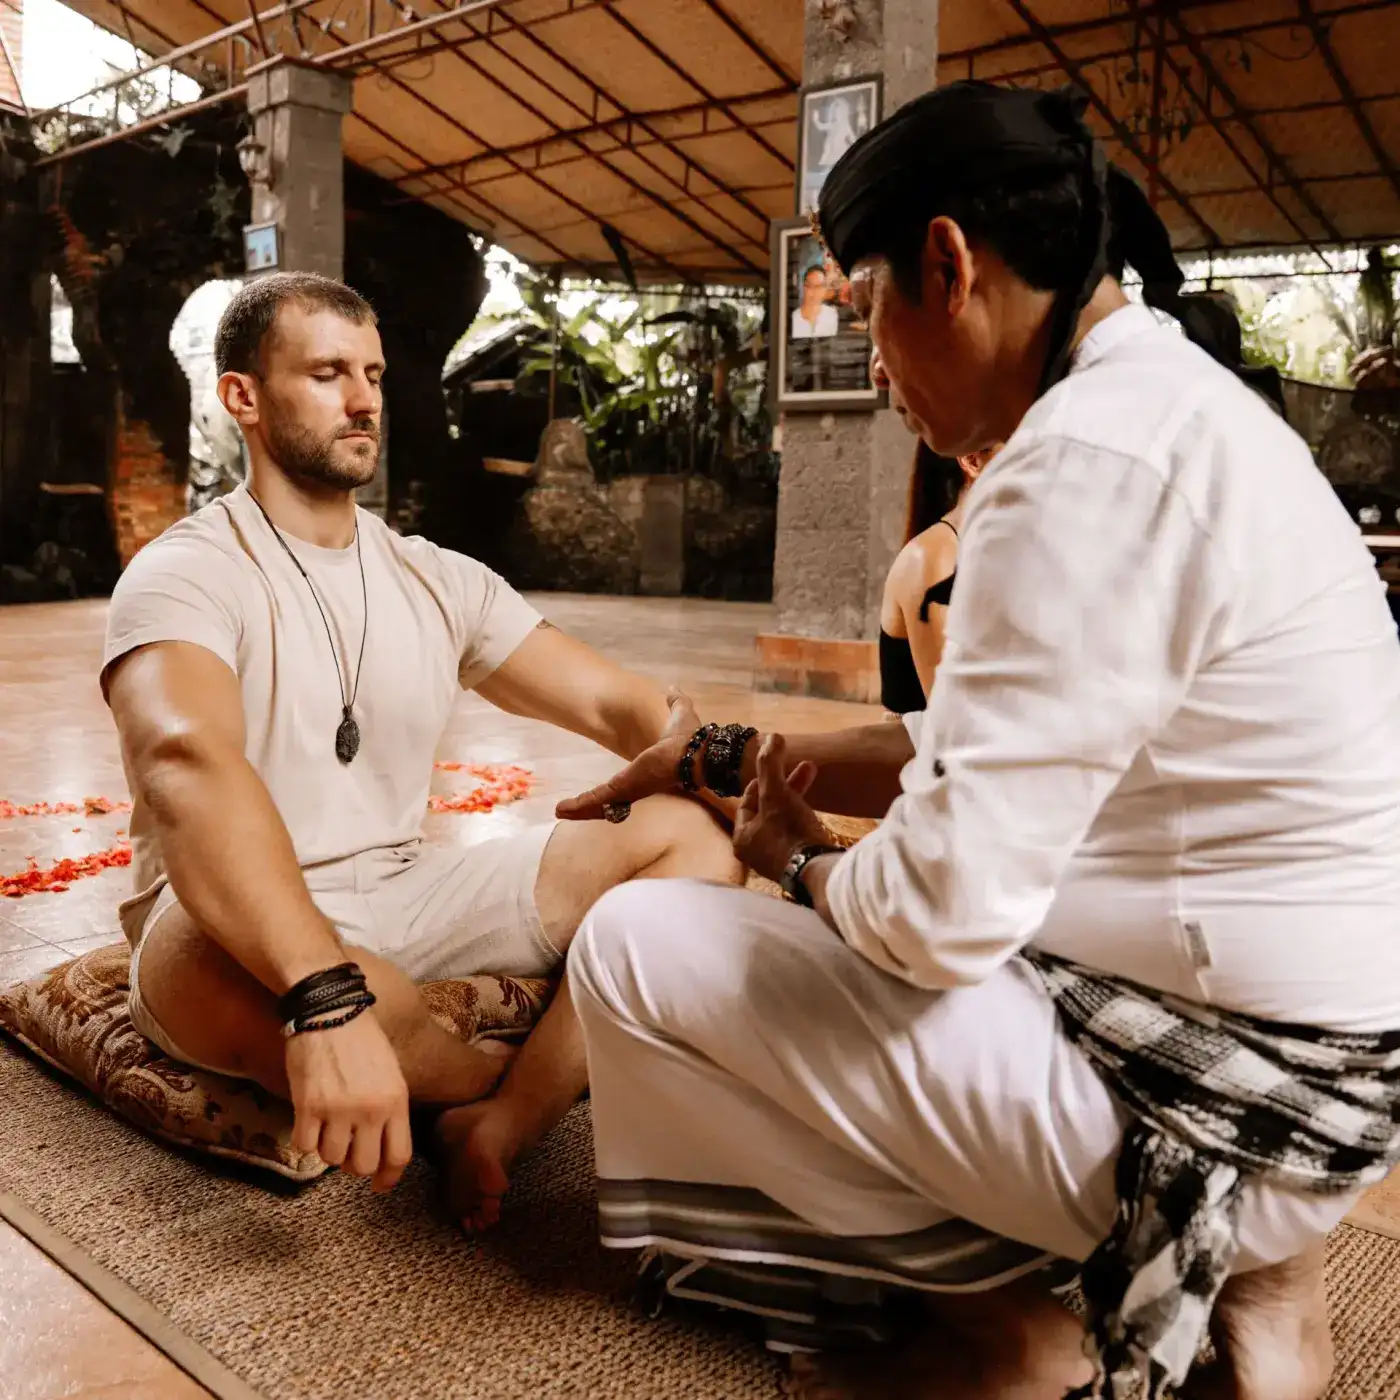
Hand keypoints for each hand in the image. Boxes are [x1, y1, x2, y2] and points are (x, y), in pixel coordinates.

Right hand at [285, 1010, 411, 1192]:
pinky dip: (305, 1139)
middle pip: (363, 1166)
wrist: (330, 1008)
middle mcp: (370, 1109)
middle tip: (349, 1150)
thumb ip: (389, 1108)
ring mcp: (338, 1109)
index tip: (379, 1185)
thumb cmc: (362, 1038)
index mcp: (396, 1100)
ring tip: (328, 1127)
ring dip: (328, 1149)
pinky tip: (309, 1122)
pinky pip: (305, 1146)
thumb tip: (382, 1144)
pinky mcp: (308, 1106)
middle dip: (355, 1165)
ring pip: (332, 1158)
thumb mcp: (391, 1071)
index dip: (388, 1178)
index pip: (398, 1156)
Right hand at [556, 688, 701, 820]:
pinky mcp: (622, 790)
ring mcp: (628, 791)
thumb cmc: (690, 739)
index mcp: (647, 771)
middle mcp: (636, 786)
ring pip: (599, 804)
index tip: (599, 793)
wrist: (696, 754)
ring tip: (561, 811)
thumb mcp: (680, 716)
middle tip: (570, 810)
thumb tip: (673, 690)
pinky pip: (597, 800)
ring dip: (580, 808)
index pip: (625, 784)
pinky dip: (579, 806)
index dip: (612, 789)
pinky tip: (562, 810)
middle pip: (609, 801)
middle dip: (590, 806)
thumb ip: (676, 703)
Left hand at [733, 734, 827, 882]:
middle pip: (769, 811)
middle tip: (808, 767)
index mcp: (742, 837)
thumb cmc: (789, 832)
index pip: (747, 802)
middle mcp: (755, 852)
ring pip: (784, 821)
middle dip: (787, 785)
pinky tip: (818, 812)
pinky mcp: (798, 865)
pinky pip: (797, 835)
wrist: (818, 872)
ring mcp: (777, 861)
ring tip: (815, 780)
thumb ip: (771, 765)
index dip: (762, 779)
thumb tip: (772, 736)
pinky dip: (804, 818)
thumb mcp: (776, 794)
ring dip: (798, 799)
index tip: (777, 766)